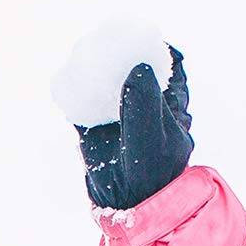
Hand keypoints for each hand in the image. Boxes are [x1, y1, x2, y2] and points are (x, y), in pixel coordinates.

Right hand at [75, 45, 193, 210]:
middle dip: (123, 48)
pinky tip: (73, 76)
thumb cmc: (149, 173)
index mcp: (171, 106)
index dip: (160, 48)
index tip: (142, 40)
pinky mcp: (93, 121)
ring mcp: (119, 111)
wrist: (124, 204)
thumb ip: (146, 103)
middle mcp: (146, 104)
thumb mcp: (152, 137)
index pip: (171, 65)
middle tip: (109, 42)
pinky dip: (76, 82)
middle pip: (137, 62)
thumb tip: (139, 66)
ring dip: (97, 61)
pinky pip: (83, 94)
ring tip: (88, 53)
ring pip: (108, 75)